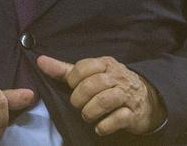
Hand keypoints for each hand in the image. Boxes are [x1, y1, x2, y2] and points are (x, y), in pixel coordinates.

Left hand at [37, 55, 165, 136]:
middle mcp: (118, 77)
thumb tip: (40, 61)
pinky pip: (118, 119)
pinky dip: (104, 125)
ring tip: (87, 116)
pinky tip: (99, 127)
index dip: (73, 81)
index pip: (83, 68)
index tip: (73, 87)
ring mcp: (127, 95)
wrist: (145, 98)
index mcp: (106, 64)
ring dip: (90, 112)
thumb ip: (66, 70)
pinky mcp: (133, 114)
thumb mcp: (91, 74)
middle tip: (78, 105)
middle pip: (92, 85)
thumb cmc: (112, 84)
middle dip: (79, 98)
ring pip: (105, 100)